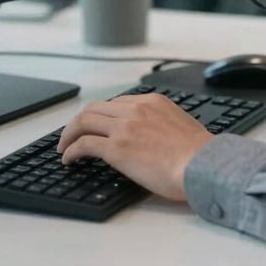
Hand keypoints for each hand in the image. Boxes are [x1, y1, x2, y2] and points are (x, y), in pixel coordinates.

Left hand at [57, 93, 213, 200]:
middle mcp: (136, 109)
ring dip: (70, 134)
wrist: (201, 164)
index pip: (117, 103)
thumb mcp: (181, 124)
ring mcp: (124, 127)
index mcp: (152, 101)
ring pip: (85, 121)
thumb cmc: (198, 153)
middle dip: (80, 121)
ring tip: (64, 148)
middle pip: (96, 108)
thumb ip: (163, 121)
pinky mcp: (116, 148)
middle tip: (72, 135)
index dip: (102, 116)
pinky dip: (72, 150)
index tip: (96, 127)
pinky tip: (69, 159)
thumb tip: (156, 134)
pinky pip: (84, 144)